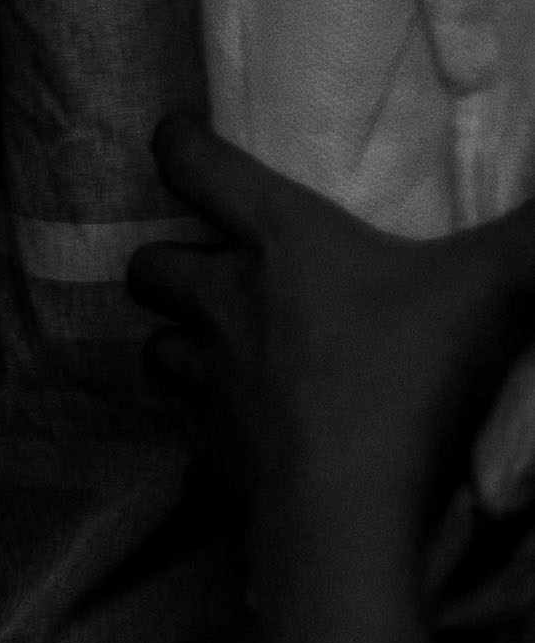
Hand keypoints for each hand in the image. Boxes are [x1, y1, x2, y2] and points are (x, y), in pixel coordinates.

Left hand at [133, 111, 534, 516]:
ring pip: (156, 350)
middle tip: (205, 267)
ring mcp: (208, 384)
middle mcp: (222, 304)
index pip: (194, 165)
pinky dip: (204, 440)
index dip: (181, 142)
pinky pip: (187, 446)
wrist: (352, 506)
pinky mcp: (212, 455)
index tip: (180, 135)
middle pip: (149, 267)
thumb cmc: (411, 375)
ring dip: (179, 345)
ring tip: (216, 353)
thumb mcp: (494, 286)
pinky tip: (236, 445)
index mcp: (277, 243)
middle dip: (166, 262)